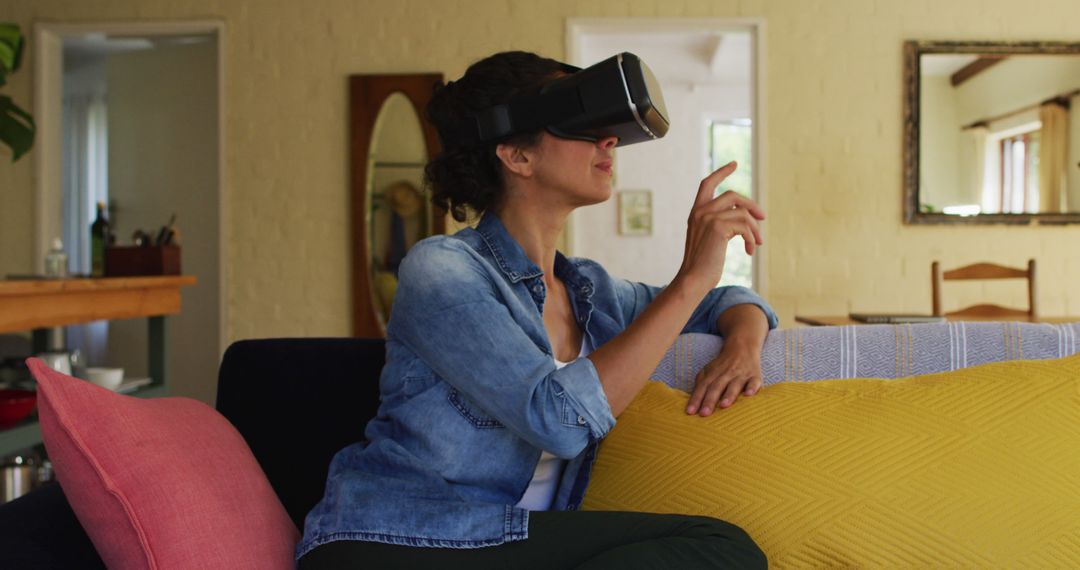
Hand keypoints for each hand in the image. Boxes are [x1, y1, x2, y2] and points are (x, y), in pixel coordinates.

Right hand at [676, 161, 765, 292]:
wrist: (694, 279)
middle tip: (762, 218)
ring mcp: (708, 218)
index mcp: (695, 213)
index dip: (721, 172)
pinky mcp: (718, 227)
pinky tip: (750, 251)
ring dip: (754, 229)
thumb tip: (746, 218)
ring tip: (757, 244)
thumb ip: (721, 225)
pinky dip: (752, 239)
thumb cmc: (703, 265)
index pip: (707, 184)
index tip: (734, 163)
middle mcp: (700, 212)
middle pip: (732, 195)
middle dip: (751, 205)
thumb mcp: (711, 240)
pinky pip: (745, 226)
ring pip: (742, 212)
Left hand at [685, 339, 762, 415]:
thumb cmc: (723, 365)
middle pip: (716, 387)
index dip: (696, 399)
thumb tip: (693, 402)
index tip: (690, 412)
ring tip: (723, 405)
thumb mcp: (709, 370)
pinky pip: (754, 382)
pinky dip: (752, 387)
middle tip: (704, 414)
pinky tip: (749, 395)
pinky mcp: (755, 376)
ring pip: (734, 385)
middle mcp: (726, 374)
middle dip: (710, 400)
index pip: (703, 387)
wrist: (743, 347)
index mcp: (713, 374)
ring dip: (729, 395)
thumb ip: (700, 383)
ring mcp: (741, 375)